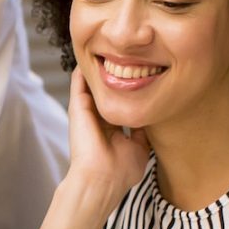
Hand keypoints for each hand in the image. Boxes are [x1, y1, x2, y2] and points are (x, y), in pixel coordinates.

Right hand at [65, 68, 150, 211]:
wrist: (102, 179)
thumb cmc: (120, 171)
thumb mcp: (140, 150)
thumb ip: (142, 134)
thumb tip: (150, 120)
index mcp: (112, 131)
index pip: (120, 107)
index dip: (130, 95)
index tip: (141, 78)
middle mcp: (98, 121)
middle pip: (106, 95)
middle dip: (115, 78)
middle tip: (126, 57)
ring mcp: (87, 114)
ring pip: (92, 87)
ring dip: (98, 71)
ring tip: (105, 50)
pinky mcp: (78, 108)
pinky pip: (78, 84)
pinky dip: (83, 71)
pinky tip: (89, 55)